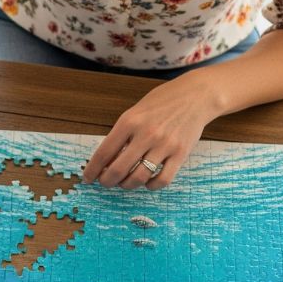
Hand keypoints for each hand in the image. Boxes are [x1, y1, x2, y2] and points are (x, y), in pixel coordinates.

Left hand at [82, 75, 217, 189]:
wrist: (195, 96)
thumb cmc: (161, 103)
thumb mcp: (135, 112)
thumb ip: (121, 134)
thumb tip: (105, 161)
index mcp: (129, 121)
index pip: (104, 152)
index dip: (92, 170)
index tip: (87, 178)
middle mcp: (146, 134)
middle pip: (118, 170)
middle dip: (106, 181)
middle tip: (105, 183)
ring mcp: (165, 145)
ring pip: (139, 178)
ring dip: (127, 185)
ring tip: (125, 182)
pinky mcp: (180, 154)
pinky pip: (162, 180)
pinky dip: (151, 186)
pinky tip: (147, 182)